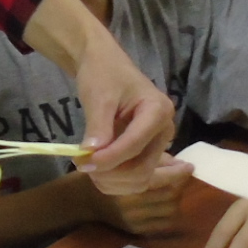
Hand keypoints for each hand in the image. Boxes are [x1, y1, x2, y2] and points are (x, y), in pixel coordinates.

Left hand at [25, 0, 175, 191]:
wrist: (104, 64)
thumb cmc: (104, 73)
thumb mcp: (99, 97)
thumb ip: (98, 128)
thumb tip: (92, 156)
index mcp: (158, 111)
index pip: (135, 144)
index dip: (109, 158)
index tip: (83, 162)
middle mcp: (165, 130)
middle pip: (143, 167)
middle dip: (112, 173)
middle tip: (82, 167)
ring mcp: (158, 143)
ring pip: (142, 178)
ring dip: (114, 182)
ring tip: (88, 170)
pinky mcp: (148, 151)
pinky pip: (138, 176)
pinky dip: (119, 181)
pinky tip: (100, 176)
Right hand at [87, 156, 195, 236]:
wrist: (82, 200)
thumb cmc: (104, 173)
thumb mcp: (124, 159)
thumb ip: (152, 160)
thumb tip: (178, 164)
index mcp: (127, 183)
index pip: (163, 178)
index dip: (179, 172)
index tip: (188, 166)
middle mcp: (132, 204)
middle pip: (170, 195)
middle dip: (178, 184)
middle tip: (178, 177)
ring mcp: (134, 220)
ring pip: (170, 210)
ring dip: (174, 198)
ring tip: (170, 189)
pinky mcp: (135, 230)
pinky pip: (163, 223)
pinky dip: (167, 212)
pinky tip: (162, 203)